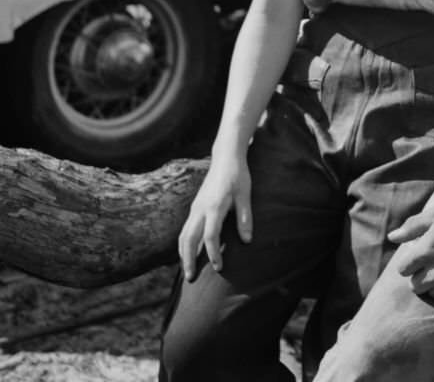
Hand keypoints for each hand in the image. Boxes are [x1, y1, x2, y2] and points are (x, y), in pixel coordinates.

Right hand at [177, 152, 251, 279]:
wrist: (225, 157)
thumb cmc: (238, 175)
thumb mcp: (245, 195)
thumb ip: (245, 218)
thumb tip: (247, 241)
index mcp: (215, 206)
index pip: (211, 235)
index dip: (214, 253)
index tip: (219, 268)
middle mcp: (201, 208)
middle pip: (189, 239)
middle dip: (188, 259)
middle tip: (190, 279)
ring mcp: (195, 207)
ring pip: (183, 235)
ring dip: (183, 254)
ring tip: (187, 271)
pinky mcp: (195, 207)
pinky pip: (186, 229)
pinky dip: (184, 244)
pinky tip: (188, 253)